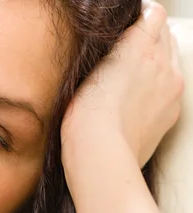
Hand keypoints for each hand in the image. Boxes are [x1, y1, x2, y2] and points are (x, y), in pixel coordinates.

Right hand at [61, 1, 183, 167]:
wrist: (101, 155)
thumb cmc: (83, 119)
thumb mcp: (84, 75)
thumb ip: (106, 56)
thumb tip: (113, 51)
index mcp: (137, 47)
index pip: (153, 14)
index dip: (142, 16)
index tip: (130, 24)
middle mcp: (161, 63)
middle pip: (165, 35)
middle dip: (150, 37)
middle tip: (127, 51)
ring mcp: (172, 87)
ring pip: (173, 59)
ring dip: (157, 61)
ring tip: (133, 77)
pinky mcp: (173, 111)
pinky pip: (172, 87)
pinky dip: (160, 87)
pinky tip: (138, 99)